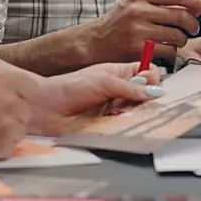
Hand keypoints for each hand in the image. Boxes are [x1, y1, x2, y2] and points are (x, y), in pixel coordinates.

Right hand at [0, 70, 37, 162]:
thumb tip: (13, 100)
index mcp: (3, 80)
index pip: (31, 89)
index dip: (21, 98)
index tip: (11, 104)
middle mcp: (10, 101)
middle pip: (26, 114)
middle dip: (12, 119)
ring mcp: (8, 125)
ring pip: (19, 134)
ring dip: (5, 136)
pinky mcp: (1, 147)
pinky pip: (9, 150)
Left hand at [28, 62, 159, 134]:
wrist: (46, 108)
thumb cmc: (68, 87)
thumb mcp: (103, 81)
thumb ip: (130, 87)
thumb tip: (154, 92)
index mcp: (119, 73)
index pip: (147, 73)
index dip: (152, 78)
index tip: (149, 85)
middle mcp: (120, 91)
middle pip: (146, 95)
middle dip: (144, 99)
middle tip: (133, 101)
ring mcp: (115, 109)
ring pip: (138, 113)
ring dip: (133, 113)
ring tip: (117, 111)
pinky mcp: (109, 126)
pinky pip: (125, 127)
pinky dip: (124, 126)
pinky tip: (113, 122)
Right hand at [83, 0, 200, 61]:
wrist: (94, 42)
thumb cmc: (119, 24)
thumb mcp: (136, 5)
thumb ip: (162, 4)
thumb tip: (195, 7)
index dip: (196, 2)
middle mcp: (138, 10)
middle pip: (181, 16)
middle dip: (192, 24)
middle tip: (193, 28)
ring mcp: (138, 30)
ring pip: (177, 36)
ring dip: (181, 40)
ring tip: (175, 40)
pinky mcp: (139, 49)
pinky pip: (169, 51)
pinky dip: (172, 52)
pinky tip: (165, 50)